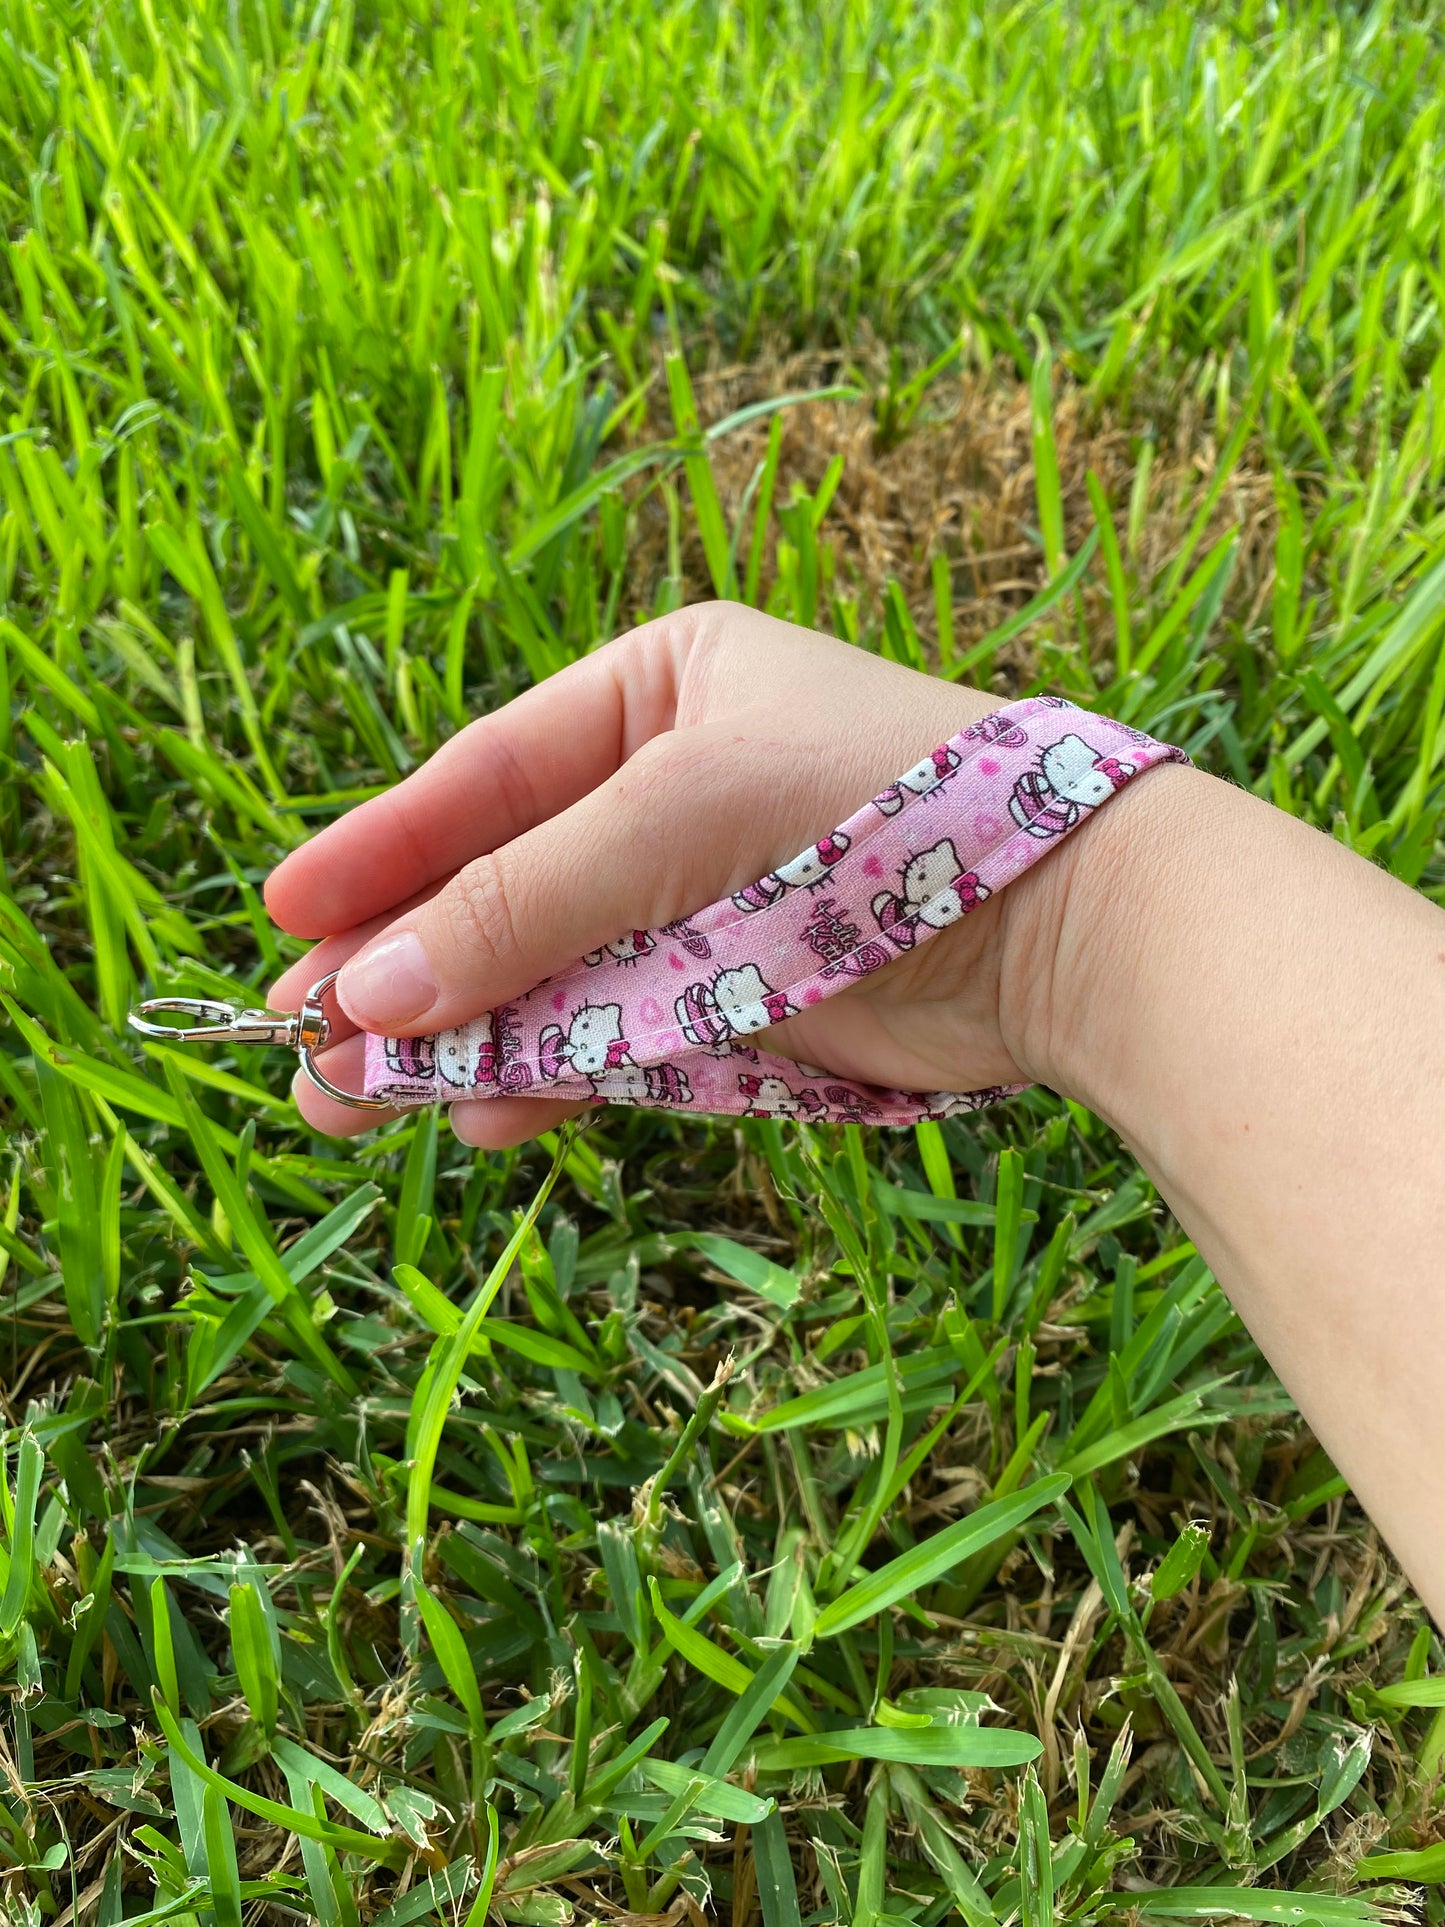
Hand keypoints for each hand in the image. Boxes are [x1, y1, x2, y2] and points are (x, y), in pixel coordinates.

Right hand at [264, 603, 1091, 1142]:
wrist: (1065, 927)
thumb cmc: (874, 817)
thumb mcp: (677, 822)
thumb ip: (527, 903)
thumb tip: (374, 992)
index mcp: (663, 691)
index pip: (489, 776)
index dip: (383, 850)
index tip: (287, 916)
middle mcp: (677, 787)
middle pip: (506, 882)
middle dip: (408, 965)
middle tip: (298, 1040)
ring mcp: (708, 898)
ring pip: (551, 972)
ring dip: (461, 1039)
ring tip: (355, 1106)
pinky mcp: (745, 996)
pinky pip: (618, 1036)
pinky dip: (554, 1074)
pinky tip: (483, 1114)